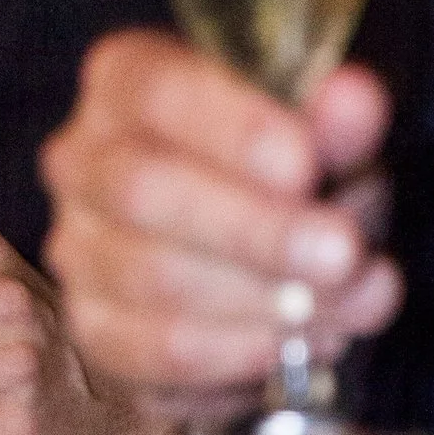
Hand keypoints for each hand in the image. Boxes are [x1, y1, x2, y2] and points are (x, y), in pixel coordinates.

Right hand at [39, 37, 402, 434]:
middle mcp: (84, 160)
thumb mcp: (321, 140)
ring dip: (262, 298)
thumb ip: (335, 121)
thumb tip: (354, 101)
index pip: (156, 92)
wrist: (249, 266)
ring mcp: (79, 249)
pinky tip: (296, 342)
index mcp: (125, 82)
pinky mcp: (96, 330)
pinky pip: (157, 351)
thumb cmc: (280, 178)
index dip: (233, 129)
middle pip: (142, 189)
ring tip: (342, 303)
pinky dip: (240, 352)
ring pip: (153, 277)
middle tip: (341, 252)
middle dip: (255, 228)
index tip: (306, 165)